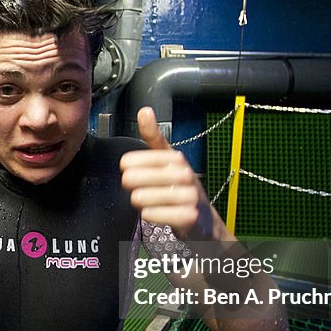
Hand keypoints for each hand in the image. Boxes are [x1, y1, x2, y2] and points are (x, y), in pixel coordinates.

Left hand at [120, 107, 214, 240]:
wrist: (203, 220)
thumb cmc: (181, 188)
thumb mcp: (168, 160)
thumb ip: (153, 136)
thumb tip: (145, 110)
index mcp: (175, 158)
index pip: (130, 160)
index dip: (127, 170)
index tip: (135, 172)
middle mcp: (184, 173)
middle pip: (131, 179)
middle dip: (133, 188)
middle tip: (145, 190)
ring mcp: (188, 195)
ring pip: (139, 198)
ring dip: (142, 203)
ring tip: (155, 202)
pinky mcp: (187, 216)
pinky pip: (150, 214)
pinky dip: (149, 216)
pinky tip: (159, 213)